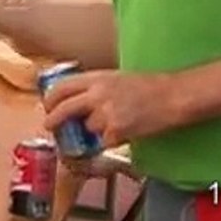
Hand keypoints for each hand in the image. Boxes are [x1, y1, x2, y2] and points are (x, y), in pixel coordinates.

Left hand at [42, 70, 177, 147]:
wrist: (172, 96)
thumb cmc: (149, 86)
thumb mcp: (117, 79)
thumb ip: (96, 89)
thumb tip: (78, 102)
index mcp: (97, 78)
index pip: (62, 86)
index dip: (50, 97)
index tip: (47, 105)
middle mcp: (97, 94)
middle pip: (64, 108)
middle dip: (53, 119)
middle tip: (49, 125)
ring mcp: (105, 114)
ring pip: (87, 128)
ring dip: (96, 130)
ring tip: (117, 122)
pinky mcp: (115, 131)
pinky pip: (104, 141)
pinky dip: (111, 140)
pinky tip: (127, 131)